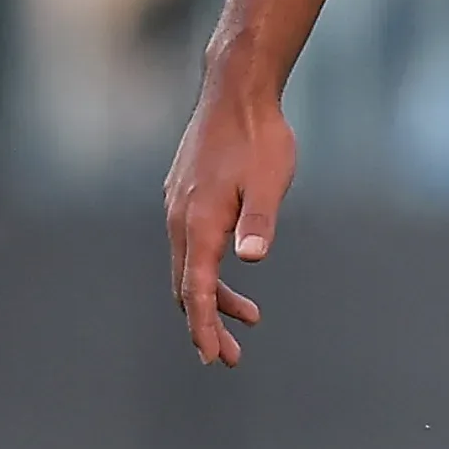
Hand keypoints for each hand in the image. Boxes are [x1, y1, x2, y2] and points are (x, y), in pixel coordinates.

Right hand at [164, 72, 296, 367]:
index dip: (204, 327)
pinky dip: (208, 269)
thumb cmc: (260, 136)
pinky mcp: (185, 195)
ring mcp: (179, 205)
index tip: (212, 357)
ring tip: (250, 318)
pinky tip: (233, 270)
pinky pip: (190, 245)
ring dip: (213, 297)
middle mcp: (181, 218)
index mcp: (200, 222)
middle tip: (230, 357)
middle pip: (187, 286)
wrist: (236, 90)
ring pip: (189, 266)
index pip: (197, 290)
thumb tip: (252, 257)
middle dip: (207, 324)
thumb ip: (260, 220)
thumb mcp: (269, 181)